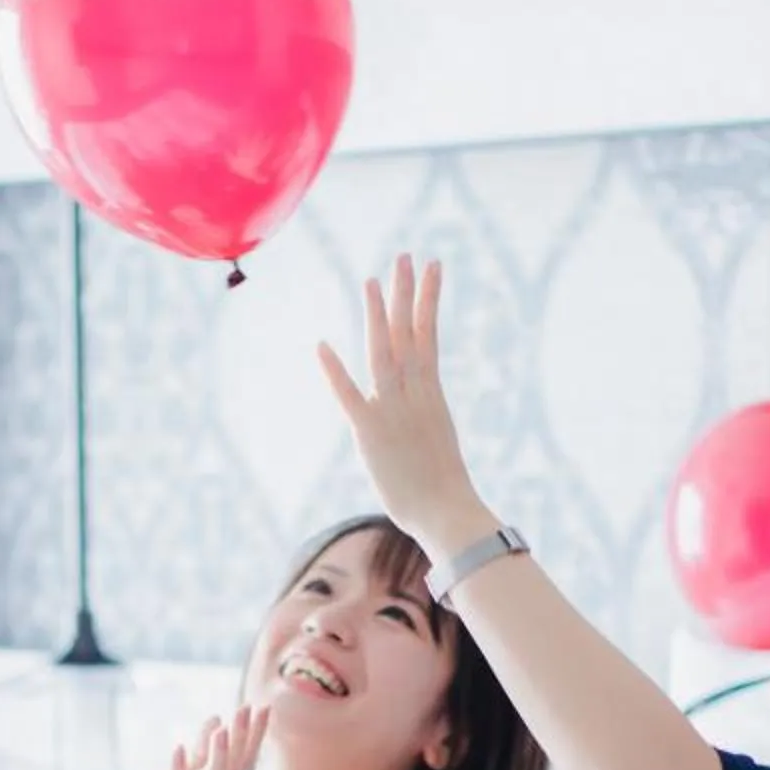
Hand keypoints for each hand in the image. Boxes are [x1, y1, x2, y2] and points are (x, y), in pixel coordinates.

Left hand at [92, 706, 266, 769]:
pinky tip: (177, 748)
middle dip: (244, 738)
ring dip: (219, 757)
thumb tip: (218, 718)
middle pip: (235, 768)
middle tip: (251, 707)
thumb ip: (201, 750)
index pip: (241, 759)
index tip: (264, 705)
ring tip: (222, 728)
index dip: (254, 735)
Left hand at [317, 255, 497, 552]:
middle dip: (407, 293)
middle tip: (405, 256)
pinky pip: (350, 396)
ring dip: (378, 316)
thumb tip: (417, 419)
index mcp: (431, 394)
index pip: (428, 336)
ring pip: (384, 353)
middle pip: (409, 334)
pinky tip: (322, 346)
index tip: (432, 268)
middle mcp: (414, 395)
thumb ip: (421, 421)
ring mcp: (392, 411)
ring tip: (374, 281)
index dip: (427, 300)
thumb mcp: (434, 443)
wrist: (447, 513)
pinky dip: (335, 371)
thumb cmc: (444, 489)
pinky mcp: (370, 433)